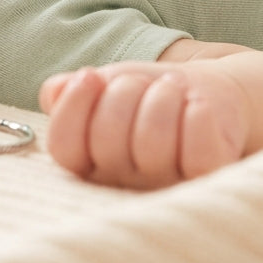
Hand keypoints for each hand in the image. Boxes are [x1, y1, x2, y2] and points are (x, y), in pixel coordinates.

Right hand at [38, 62, 250, 189]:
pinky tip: (196, 104)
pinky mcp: (207, 179)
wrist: (206, 92)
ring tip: (171, 88)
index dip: (73, 108)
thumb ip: (68, 91)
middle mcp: (123, 185)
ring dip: (162, 96)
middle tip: (141, 82)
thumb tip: (54, 93)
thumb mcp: (102, 86)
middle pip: (107, 140)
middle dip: (124, 92)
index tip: (89, 75)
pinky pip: (196, 152)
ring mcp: (166, 187)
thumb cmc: (146, 94)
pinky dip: (196, 115)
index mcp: (89, 166)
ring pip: (152, 142)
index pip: (64, 148)